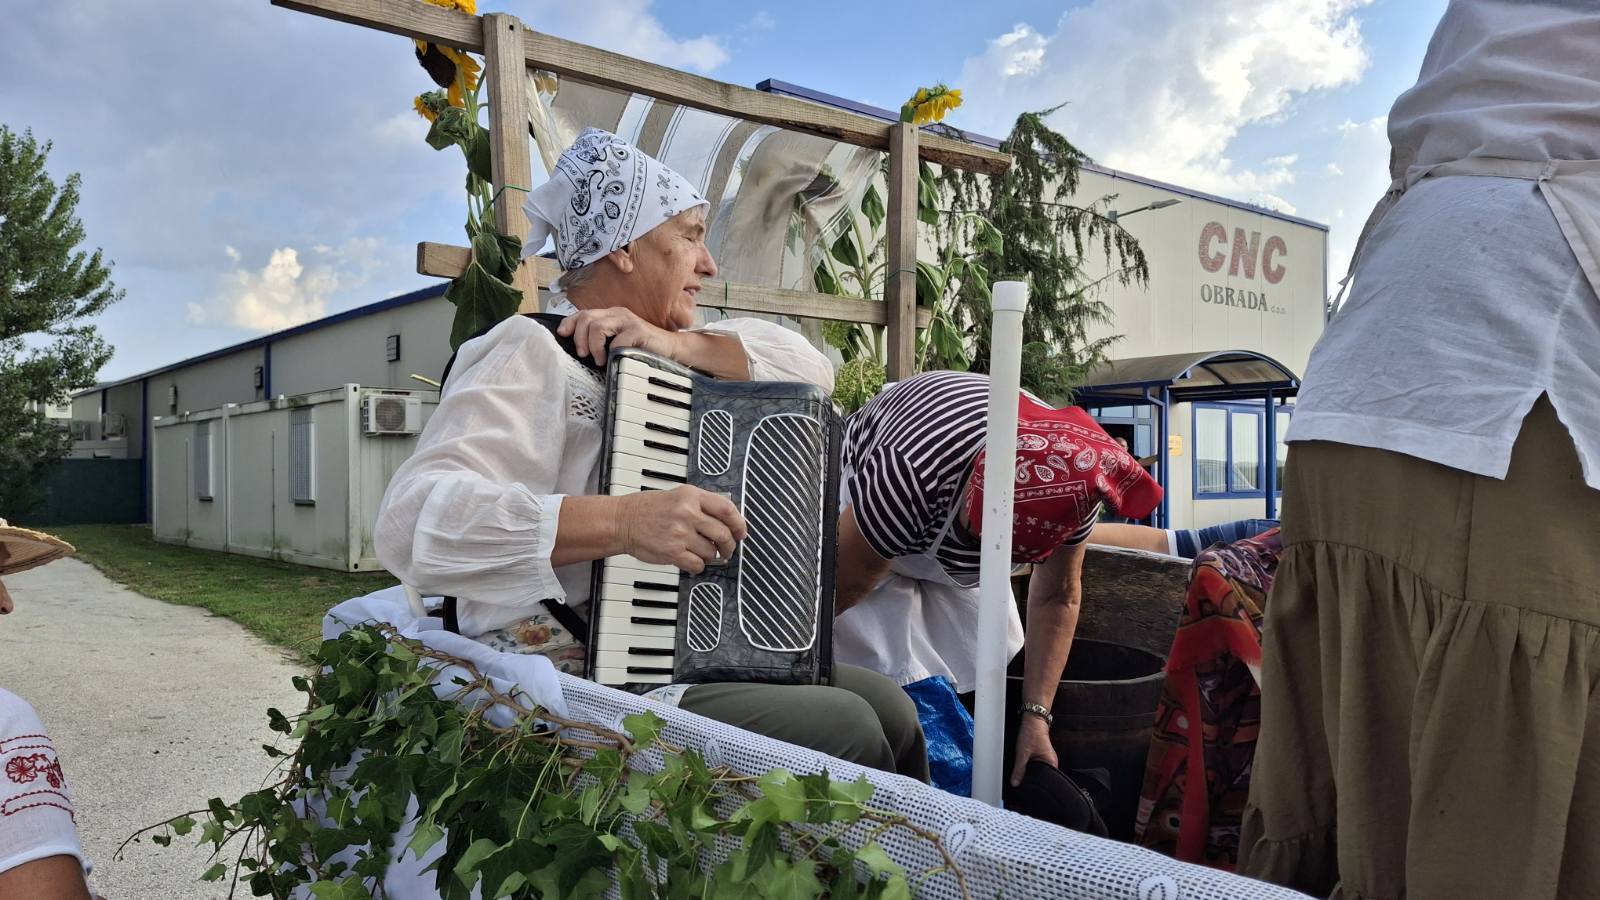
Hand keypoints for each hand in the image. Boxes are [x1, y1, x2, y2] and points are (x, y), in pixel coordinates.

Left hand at [558, 307, 679, 364]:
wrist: (671, 350)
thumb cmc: (643, 349)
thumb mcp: (618, 342)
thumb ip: (602, 340)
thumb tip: (580, 349)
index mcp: (611, 315)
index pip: (584, 313)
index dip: (569, 322)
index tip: (562, 334)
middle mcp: (618, 314)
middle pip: (587, 318)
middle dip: (579, 338)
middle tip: (583, 354)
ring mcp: (629, 321)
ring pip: (597, 327)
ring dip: (593, 346)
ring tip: (598, 359)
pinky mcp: (639, 331)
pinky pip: (617, 341)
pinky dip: (612, 352)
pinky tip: (614, 360)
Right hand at [617, 486, 746, 573]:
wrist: (622, 520)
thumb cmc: (648, 508)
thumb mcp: (678, 494)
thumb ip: (702, 504)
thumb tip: (728, 519)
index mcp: (691, 496)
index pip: (727, 509)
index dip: (739, 523)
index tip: (741, 532)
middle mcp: (687, 513)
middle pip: (723, 533)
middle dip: (729, 545)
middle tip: (728, 549)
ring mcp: (680, 533)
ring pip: (711, 551)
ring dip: (711, 556)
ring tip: (703, 553)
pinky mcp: (672, 552)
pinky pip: (697, 564)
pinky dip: (698, 566)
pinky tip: (693, 561)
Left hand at [1010, 714, 1057, 786]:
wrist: (1033, 720)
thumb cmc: (1031, 733)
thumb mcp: (1022, 754)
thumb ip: (1019, 770)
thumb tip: (1015, 783)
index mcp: (1052, 764)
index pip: (1046, 782)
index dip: (1035, 785)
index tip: (1027, 787)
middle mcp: (1052, 762)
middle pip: (1042, 777)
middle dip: (1032, 779)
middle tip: (1023, 778)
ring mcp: (1048, 759)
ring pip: (1038, 771)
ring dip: (1031, 772)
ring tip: (1024, 768)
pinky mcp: (1043, 756)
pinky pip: (1037, 765)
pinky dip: (1031, 766)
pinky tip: (1025, 764)